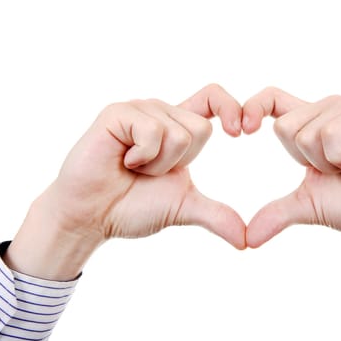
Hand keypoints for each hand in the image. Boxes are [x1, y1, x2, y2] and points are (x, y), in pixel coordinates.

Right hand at [4, 84, 245, 279]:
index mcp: (178, 127)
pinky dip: (141, 157)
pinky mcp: (117, 113)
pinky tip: (122, 160)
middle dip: (179, 163)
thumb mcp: (183, 208)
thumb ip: (217, 216)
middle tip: (149, 171)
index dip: (231, 108)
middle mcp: (160, 112)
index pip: (213, 97)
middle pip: (202, 129)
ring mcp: (138, 110)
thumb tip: (247, 242)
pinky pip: (153, 132)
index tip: (240, 133)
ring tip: (133, 167)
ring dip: (157, 164)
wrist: (93, 217)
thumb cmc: (132, 207)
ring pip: (178, 134)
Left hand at [243, 87, 340, 274]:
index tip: (240, 132)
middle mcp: (327, 109)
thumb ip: (277, 214)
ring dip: (325, 163)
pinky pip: (331, 135)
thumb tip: (246, 240)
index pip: (271, 99)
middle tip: (335, 169)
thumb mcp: (309, 207)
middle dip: (304, 161)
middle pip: (283, 126)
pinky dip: (340, 159)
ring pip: (306, 133)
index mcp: (310, 124)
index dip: (251, 108)